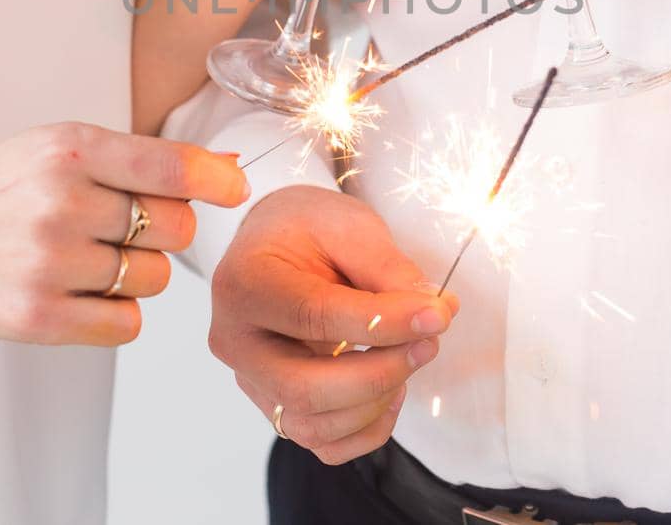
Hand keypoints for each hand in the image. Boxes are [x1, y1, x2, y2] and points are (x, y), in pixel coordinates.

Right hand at [0, 123, 248, 346]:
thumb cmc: (2, 188)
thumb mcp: (63, 150)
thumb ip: (142, 160)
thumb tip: (228, 172)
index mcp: (70, 150)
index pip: (168, 164)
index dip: (215, 180)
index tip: (235, 191)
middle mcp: (59, 202)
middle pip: (175, 227)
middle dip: (165, 231)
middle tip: (124, 228)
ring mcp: (46, 262)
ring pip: (154, 279)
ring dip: (138, 274)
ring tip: (90, 259)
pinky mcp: (36, 316)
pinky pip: (126, 324)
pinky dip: (117, 313)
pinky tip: (81, 293)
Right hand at [209, 186, 459, 464]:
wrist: (278, 242)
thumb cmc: (308, 229)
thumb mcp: (348, 225)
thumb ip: (388, 268)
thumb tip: (433, 314)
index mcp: (244, 284)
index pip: (313, 316)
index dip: (382, 322)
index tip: (435, 316)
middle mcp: (235, 341)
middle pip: (305, 388)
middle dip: (381, 372)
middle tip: (429, 341)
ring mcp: (251, 381)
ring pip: (314, 425)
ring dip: (378, 402)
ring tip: (412, 356)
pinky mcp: (275, 405)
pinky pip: (324, 444)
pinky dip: (368, 428)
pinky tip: (391, 389)